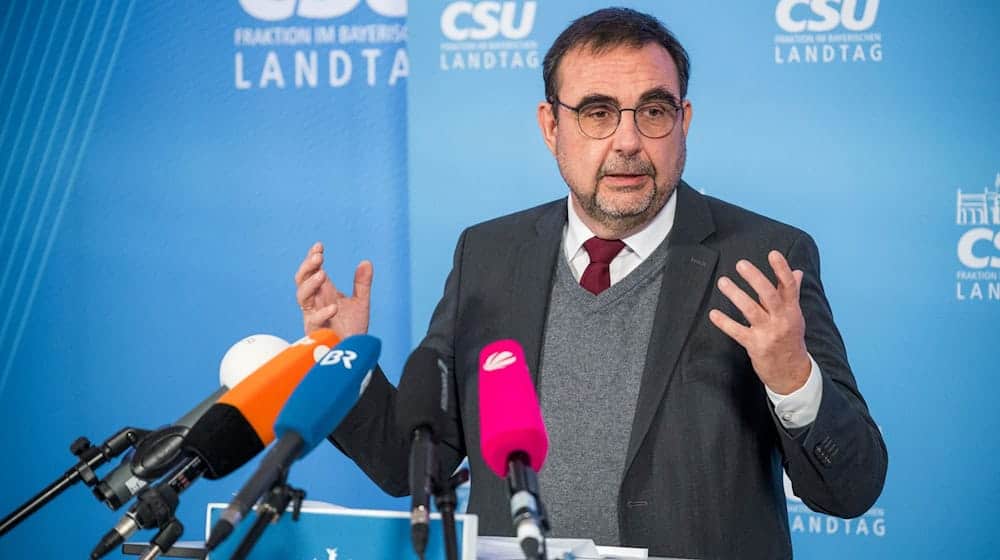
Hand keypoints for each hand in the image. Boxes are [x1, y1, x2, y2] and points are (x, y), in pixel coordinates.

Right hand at [294, 242, 372, 336]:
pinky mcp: (316, 331)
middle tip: (318, 257)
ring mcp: (313, 315)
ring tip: (322, 274)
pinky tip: (334, 307)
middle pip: (302, 280)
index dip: (312, 258)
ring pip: (302, 297)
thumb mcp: (360, 302)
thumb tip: (366, 262)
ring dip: (310, 284)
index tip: (319, 246)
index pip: (312, 271)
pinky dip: (323, 313)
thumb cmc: (352, 328)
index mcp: (323, 292)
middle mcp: (315, 301)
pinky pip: (315, 320)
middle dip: (307, 267)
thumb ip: (362, 283)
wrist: (353, 351)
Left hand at [708, 250, 810, 394]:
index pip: (789, 286)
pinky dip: (725, 323)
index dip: (782, 269)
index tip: (773, 254)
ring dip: (736, 295)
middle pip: (769, 296)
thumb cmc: (791, 339)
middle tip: (741, 264)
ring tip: (723, 282)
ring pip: (751, 311)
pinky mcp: (755, 345)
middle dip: (755, 279)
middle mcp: (782, 320)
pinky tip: (713, 314)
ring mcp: (768, 333)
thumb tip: (797, 272)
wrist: (792, 372)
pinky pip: (737, 332)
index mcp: (792, 310)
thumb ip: (791, 293)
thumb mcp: (795, 315)